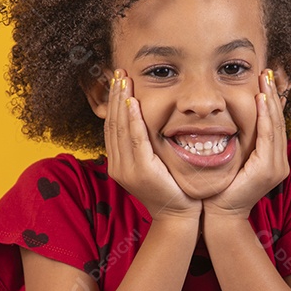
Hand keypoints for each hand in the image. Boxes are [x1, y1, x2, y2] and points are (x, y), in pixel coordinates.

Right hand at [104, 69, 201, 221]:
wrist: (178, 217)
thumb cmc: (172, 191)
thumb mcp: (154, 166)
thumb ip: (146, 149)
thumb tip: (147, 126)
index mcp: (119, 164)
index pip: (112, 127)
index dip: (113, 103)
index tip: (117, 82)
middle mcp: (118, 166)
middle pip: (112, 123)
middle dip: (114, 96)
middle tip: (118, 73)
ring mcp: (127, 169)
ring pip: (120, 127)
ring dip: (121, 101)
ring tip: (123, 80)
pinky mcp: (141, 171)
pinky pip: (135, 139)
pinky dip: (133, 119)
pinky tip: (132, 102)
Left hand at [202, 68, 288, 219]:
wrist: (219, 215)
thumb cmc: (220, 188)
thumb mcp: (232, 160)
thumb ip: (238, 143)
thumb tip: (230, 120)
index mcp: (271, 160)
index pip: (273, 124)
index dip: (270, 101)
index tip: (264, 80)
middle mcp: (279, 162)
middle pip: (278, 121)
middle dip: (273, 95)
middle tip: (267, 72)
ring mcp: (276, 167)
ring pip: (276, 125)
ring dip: (270, 100)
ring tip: (265, 80)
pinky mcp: (268, 169)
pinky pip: (269, 136)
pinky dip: (266, 117)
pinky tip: (262, 100)